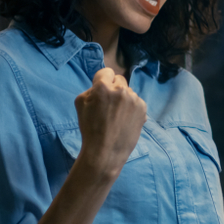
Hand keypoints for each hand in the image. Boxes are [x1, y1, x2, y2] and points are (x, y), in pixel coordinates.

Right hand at [72, 68, 146, 182]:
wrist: (105, 152)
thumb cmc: (89, 128)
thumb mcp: (80, 104)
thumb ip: (91, 89)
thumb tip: (102, 85)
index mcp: (103, 87)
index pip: (106, 72)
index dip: (102, 81)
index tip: (101, 91)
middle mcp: (121, 89)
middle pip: (119, 80)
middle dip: (114, 88)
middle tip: (109, 104)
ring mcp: (134, 99)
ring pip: (128, 92)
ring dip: (123, 99)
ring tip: (117, 116)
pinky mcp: (143, 109)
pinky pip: (136, 102)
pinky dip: (132, 108)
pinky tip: (125, 120)